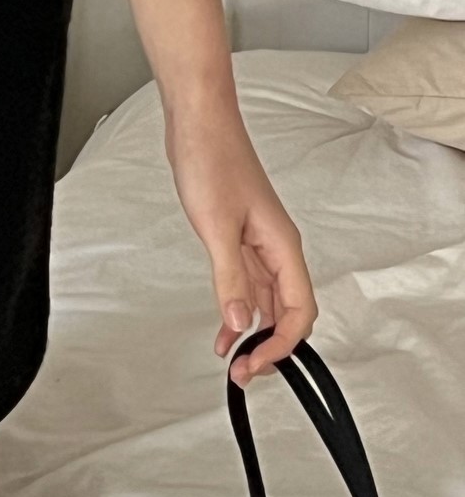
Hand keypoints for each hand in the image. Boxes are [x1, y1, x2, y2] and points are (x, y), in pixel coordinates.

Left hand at [166, 105, 317, 386]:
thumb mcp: (216, 226)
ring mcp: (257, 243)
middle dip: (269, 347)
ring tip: (230, 361)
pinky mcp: (237, 236)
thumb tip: (241, 323)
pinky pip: (246, 283)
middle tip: (241, 374)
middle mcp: (276, 248)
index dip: (282, 346)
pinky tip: (223, 328)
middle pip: (286, 311)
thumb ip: (230, 278)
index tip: (254, 365)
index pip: (299, 311)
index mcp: (283, 246)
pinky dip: (237, 307)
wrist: (197, 122)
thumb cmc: (211, 161)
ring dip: (251, 332)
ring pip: (265, 301)